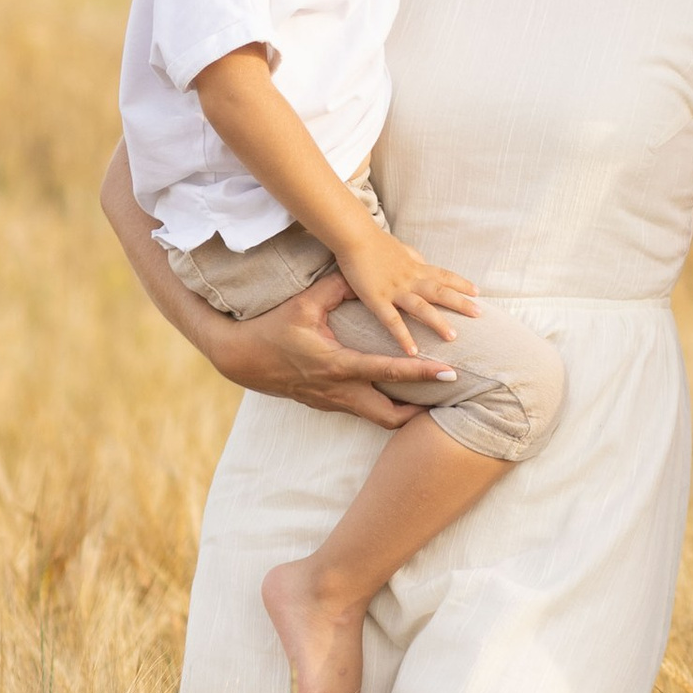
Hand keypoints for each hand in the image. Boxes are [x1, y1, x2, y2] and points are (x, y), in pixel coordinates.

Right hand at [208, 272, 454, 423]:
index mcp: (337, 364)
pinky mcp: (329, 405)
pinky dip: (385, 409)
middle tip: (446, 397)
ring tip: (431, 401)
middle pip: (389, 416)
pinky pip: (364, 413)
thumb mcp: (304, 304)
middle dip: (421, 413)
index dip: (421, 373)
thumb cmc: (274, 329)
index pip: (387, 372)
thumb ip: (337, 287)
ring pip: (378, 420)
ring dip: (405, 414)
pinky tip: (401, 398)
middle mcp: (339, 390)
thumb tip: (363, 272)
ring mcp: (333, 402)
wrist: (243, 359)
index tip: (449, 371)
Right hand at [336, 222, 481, 359]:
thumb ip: (411, 257)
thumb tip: (421, 260)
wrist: (353, 234)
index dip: (460, 283)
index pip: (443, 275)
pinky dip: (403, 336)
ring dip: (438, 322)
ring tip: (453, 337)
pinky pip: (392, 320)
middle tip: (479, 314)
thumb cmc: (372, 240)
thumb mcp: (398, 248)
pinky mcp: (376, 298)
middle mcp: (409, 278)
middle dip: (460, 303)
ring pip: (421, 307)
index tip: (477, 292)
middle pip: (440, 291)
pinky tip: (413, 352)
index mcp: (414, 267)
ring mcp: (394, 289)